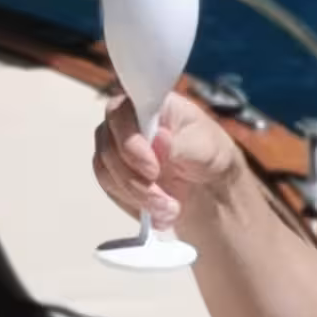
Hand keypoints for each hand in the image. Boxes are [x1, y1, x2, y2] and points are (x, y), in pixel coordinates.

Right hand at [92, 90, 240, 227]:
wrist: (211, 188)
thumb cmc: (209, 155)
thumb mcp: (206, 147)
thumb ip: (181, 143)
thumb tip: (158, 141)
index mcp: (149, 104)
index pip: (119, 111)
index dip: (129, 141)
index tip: (152, 169)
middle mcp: (127, 123)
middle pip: (107, 145)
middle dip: (134, 177)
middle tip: (163, 196)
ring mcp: (117, 149)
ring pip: (106, 171)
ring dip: (137, 194)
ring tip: (170, 207)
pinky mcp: (115, 175)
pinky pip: (112, 189)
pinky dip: (136, 203)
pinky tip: (161, 212)